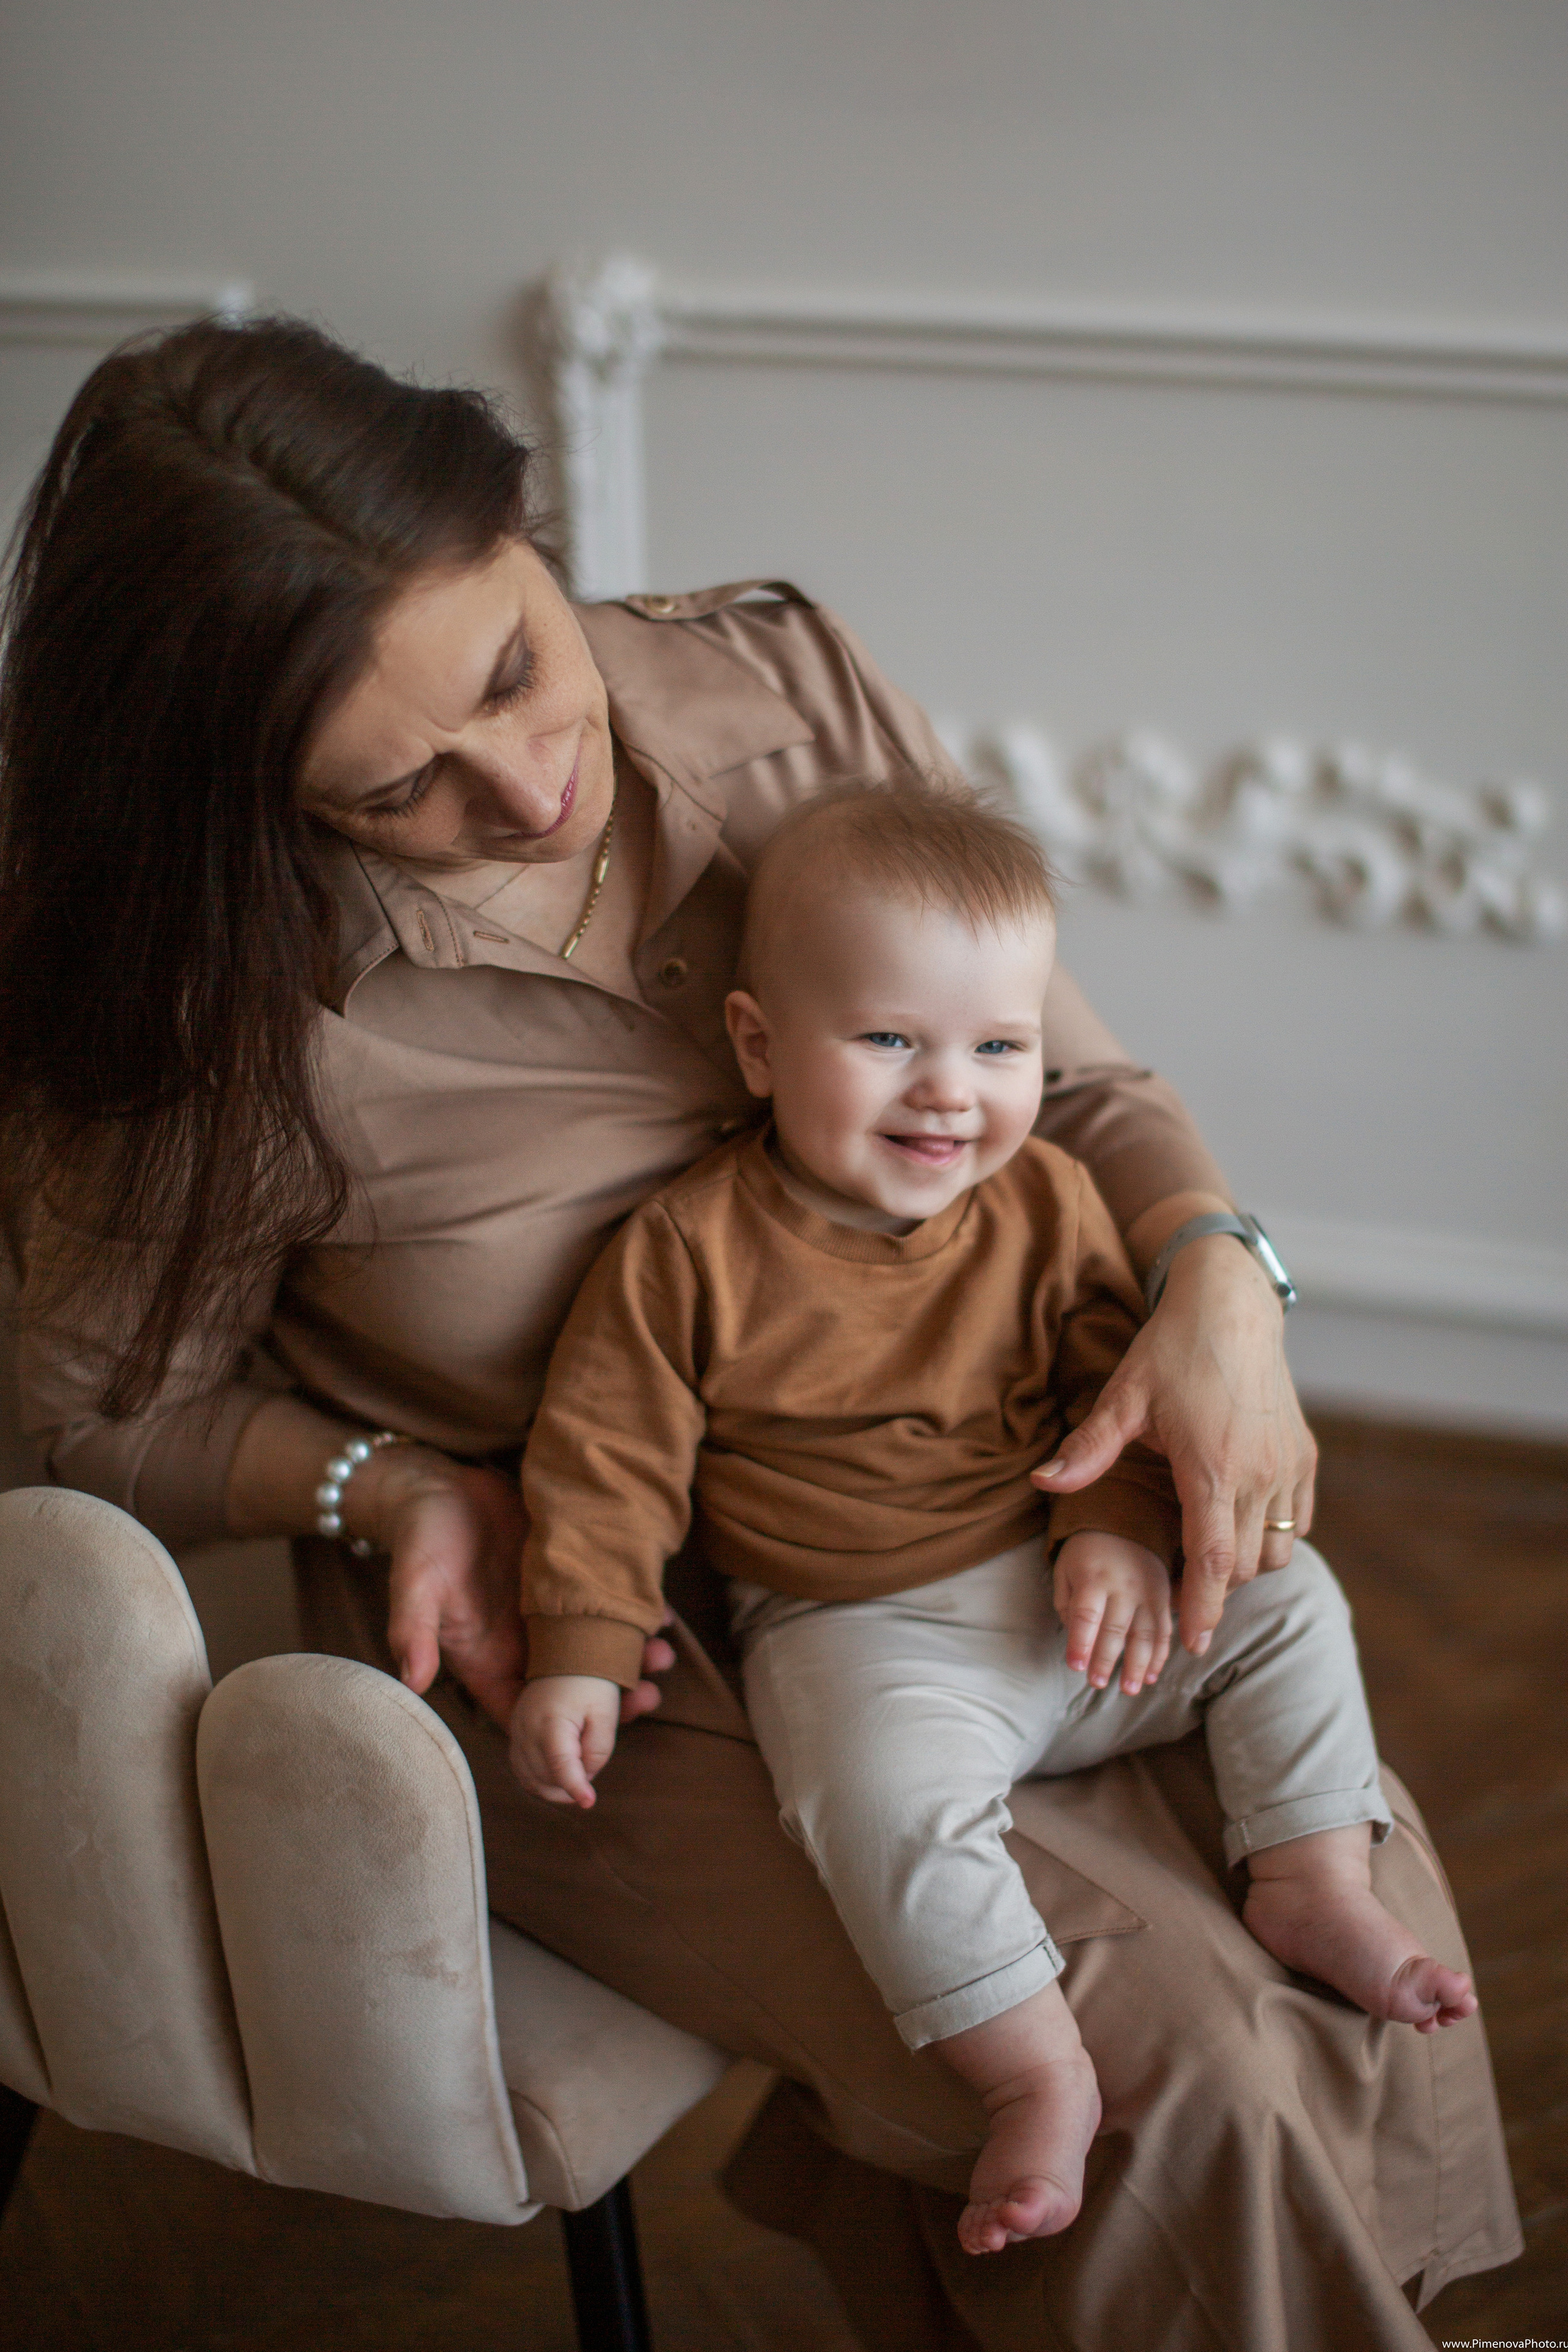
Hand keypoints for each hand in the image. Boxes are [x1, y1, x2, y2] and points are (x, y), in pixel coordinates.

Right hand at [367, 1451, 676, 1729]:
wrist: (440, 1488)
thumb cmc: (420, 1540)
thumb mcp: (414, 1584)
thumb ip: (413, 1631)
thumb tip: (412, 1680)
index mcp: (484, 1661)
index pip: (524, 1716)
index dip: (560, 1737)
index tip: (598, 1744)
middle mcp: (520, 1646)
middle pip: (572, 1691)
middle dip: (613, 1700)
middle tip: (649, 1695)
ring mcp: (547, 1615)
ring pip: (595, 1652)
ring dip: (630, 1658)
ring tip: (663, 1654)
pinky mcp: (567, 1582)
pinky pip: (604, 1608)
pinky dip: (633, 1614)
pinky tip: (663, 1613)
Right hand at [509, 1674, 621, 1807]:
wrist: (566, 1649)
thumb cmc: (591, 1680)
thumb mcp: (605, 1712)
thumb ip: (598, 1749)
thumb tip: (586, 1776)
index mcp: (551, 1722)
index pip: (560, 1767)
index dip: (576, 1788)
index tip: (589, 1802)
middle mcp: (527, 1728)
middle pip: (544, 1777)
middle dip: (568, 1786)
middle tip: (588, 1784)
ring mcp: (516, 1730)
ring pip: (529, 1778)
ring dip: (553, 1788)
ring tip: (575, 1784)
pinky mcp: (514, 1731)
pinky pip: (520, 1767)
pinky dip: (537, 1780)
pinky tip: (556, 1781)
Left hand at [1035, 1233, 1315, 1657]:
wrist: (1232, 1304)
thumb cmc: (1172, 1349)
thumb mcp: (1123, 1396)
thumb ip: (1088, 1450)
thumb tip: (1041, 1484)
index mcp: (1212, 1468)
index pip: (1214, 1563)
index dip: (1204, 1610)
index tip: (1193, 1644)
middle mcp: (1259, 1474)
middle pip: (1245, 1565)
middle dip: (1217, 1591)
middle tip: (1186, 1602)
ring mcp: (1288, 1466)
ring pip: (1276, 1549)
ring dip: (1246, 1565)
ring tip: (1210, 1559)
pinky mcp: (1305, 1455)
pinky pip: (1297, 1521)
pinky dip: (1274, 1537)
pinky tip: (1241, 1525)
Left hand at [1053, 1530, 1171, 1694]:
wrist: (1126, 1525)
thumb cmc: (1086, 1554)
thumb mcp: (1065, 1570)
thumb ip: (1067, 1604)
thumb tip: (1077, 1640)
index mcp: (1093, 1578)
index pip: (1086, 1615)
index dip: (1080, 1642)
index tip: (1075, 1666)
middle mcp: (1123, 1586)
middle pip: (1115, 1629)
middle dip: (1106, 1660)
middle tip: (1097, 1683)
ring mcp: (1148, 1592)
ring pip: (1145, 1634)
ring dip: (1138, 1665)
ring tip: (1129, 1689)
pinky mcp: (1164, 1598)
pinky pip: (1165, 1630)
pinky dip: (1160, 1655)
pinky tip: (1152, 1675)